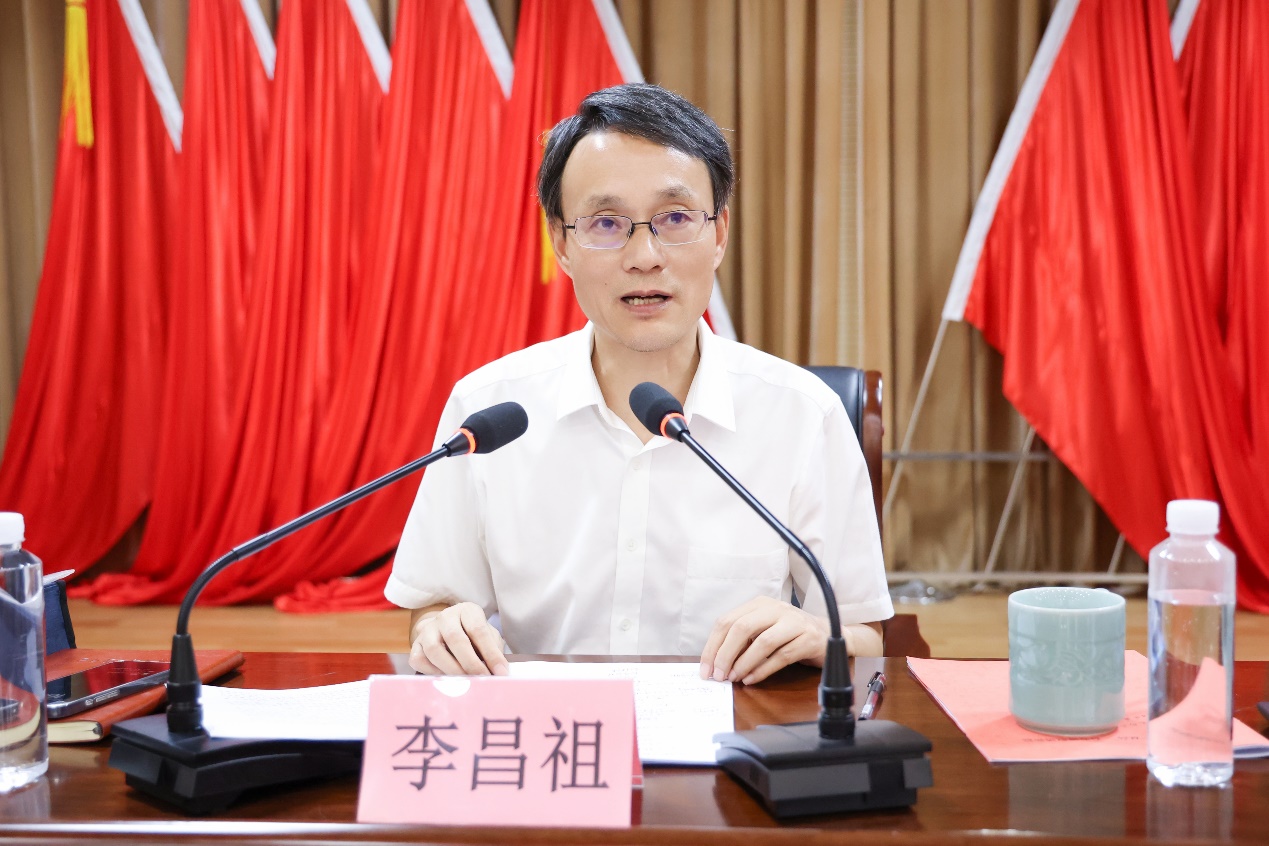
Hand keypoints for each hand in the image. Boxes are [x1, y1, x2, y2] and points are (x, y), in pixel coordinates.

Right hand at [409, 602, 508, 675]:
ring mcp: (427, 630)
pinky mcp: (415, 645)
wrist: (445, 631)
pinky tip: (447, 679)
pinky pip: (420, 660)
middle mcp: (445, 617)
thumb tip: (498, 670)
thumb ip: (493, 649)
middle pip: (455, 639)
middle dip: (471, 663)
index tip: (501, 672)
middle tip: (483, 679)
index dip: (491, 653)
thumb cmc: (473, 636)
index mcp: (467, 611)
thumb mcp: (488, 636)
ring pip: (435, 650)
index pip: (478, 630)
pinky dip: (433, 673)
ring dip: (452, 670)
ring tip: (466, 683)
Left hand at [699, 596, 828, 684]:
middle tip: (718, 675)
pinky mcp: (808, 638)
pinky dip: (763, 670)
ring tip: (733, 678)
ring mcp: (794, 622)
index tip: (705, 669)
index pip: (727, 621)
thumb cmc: (789, 635)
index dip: (712, 646)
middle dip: (725, 654)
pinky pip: (781, 656)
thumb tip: (715, 662)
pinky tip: (751, 679)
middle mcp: (776, 609)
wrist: (828, 635)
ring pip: (762, 642)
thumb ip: (742, 641)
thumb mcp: (763, 630)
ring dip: (744, 663)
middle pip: (741, 628)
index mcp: (759, 604)